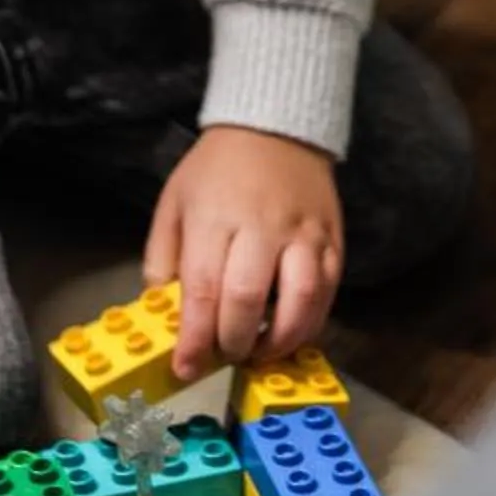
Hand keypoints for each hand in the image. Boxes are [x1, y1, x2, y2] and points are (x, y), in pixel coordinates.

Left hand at [145, 125, 343, 381]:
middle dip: (234, 342)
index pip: (204, 289)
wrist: (273, 126)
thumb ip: (163, 261)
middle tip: (224, 357)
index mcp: (214, 217)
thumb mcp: (173, 205)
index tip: (186, 369)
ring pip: (301, 299)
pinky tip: (292, 333)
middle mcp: (262, 226)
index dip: (195, 339)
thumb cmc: (215, 171)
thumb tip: (164, 314)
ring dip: (280, 340)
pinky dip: (312, 322)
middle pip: (249, 298)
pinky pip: (330, 290)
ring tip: (260, 353)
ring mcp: (304, 232)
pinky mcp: (332, 238)